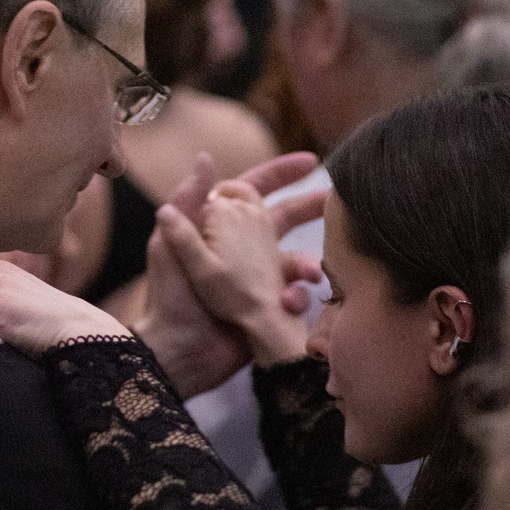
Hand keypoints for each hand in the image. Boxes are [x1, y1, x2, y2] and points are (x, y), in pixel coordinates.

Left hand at [155, 178, 323, 366]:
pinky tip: (290, 303)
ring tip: (311, 273)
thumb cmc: (169, 298)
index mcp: (218, 228)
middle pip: (284, 217)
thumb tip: (206, 156)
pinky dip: (297, 296)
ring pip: (295, 259)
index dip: (280, 173)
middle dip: (312, 207)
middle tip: (341, 201)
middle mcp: (241, 248)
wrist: (179, 353)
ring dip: (307, 264)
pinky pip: (295, 294)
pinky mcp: (268, 305)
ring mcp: (257, 276)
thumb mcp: (171, 245)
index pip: (251, 189)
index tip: (311, 162)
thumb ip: (188, 201)